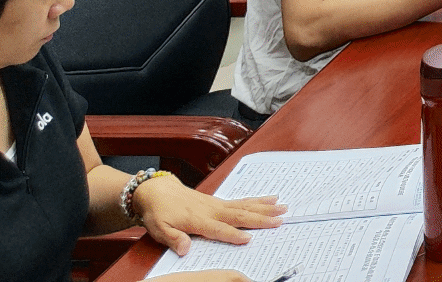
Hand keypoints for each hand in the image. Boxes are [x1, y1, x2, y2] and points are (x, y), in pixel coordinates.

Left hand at [130, 174, 284, 255]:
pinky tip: (270, 199)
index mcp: (198, 220)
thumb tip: (185, 249)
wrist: (158, 192)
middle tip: (279, 220)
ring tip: (282, 208)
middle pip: (240, 215)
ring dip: (265, 207)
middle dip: (260, 218)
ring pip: (245, 206)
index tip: (248, 239)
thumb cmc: (159, 213)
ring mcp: (217, 204)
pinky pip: (242, 201)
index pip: (219, 229)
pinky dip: (258, 200)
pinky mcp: (219, 201)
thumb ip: (173, 239)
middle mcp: (212, 210)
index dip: (233, 235)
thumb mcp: (159, 230)